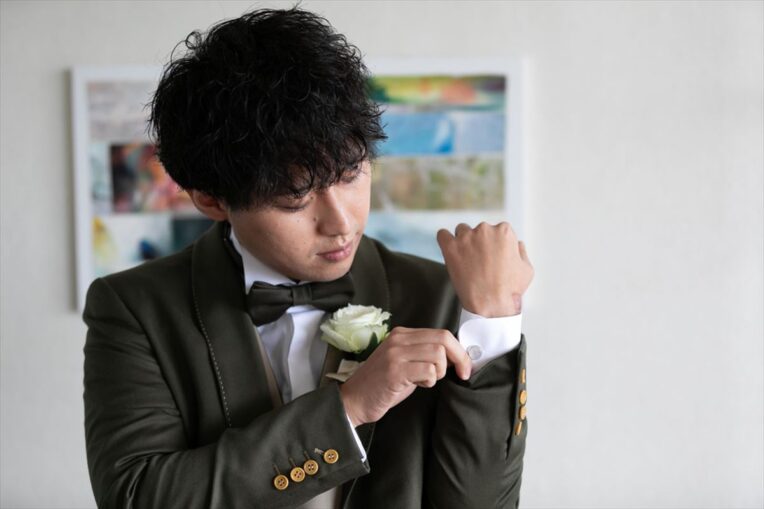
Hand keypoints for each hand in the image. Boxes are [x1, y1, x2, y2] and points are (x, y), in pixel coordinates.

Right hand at [339, 327, 470, 426]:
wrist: (354, 401)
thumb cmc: (382, 386)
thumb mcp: (404, 363)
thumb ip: (425, 355)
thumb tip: (454, 356)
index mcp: (402, 334)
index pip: (441, 333)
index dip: (459, 350)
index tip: (464, 366)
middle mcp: (399, 340)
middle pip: (443, 339)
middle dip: (459, 358)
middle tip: (461, 374)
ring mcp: (396, 354)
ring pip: (438, 354)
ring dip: (440, 372)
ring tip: (426, 381)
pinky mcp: (395, 371)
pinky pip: (428, 371)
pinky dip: (430, 381)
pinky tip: (418, 385)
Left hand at [436, 222, 532, 316]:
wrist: (491, 304)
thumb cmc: (510, 289)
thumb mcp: (526, 269)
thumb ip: (521, 251)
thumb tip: (517, 243)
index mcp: (504, 231)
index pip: (498, 230)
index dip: (496, 245)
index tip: (493, 257)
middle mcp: (485, 229)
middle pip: (480, 230)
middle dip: (480, 243)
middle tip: (480, 262)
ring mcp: (466, 237)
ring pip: (461, 231)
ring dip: (463, 242)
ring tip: (466, 260)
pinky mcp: (450, 247)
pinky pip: (442, 235)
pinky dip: (445, 241)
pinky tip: (449, 250)